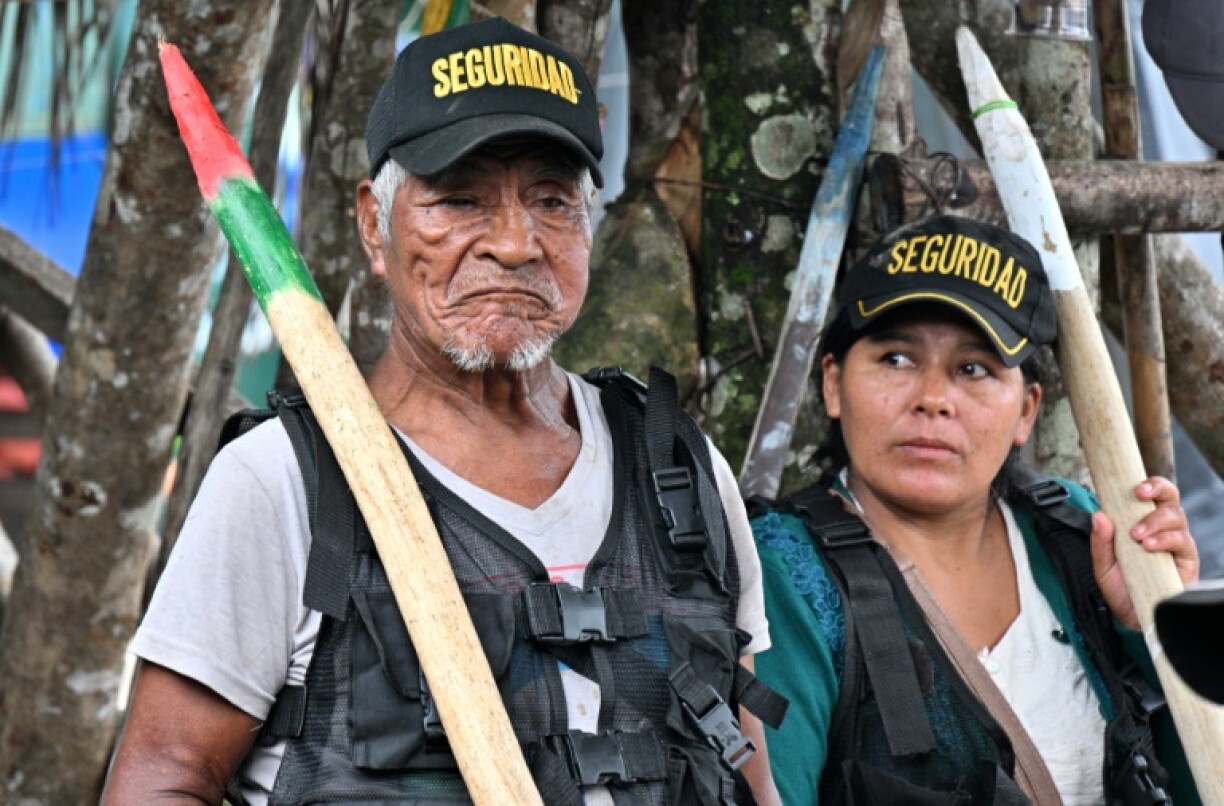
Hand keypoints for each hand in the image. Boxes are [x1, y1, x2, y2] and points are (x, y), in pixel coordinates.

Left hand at [1089, 476, 1199, 629]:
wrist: (1133, 617)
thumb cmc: (1121, 588)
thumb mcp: (1103, 565)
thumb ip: (1100, 542)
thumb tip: (1098, 515)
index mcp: (1142, 523)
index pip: (1152, 496)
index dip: (1149, 485)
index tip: (1135, 487)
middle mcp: (1162, 530)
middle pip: (1170, 499)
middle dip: (1157, 491)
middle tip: (1139, 496)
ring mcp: (1176, 544)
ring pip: (1177, 518)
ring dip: (1155, 521)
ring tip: (1138, 536)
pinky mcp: (1187, 561)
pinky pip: (1184, 542)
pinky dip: (1166, 540)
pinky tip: (1150, 547)